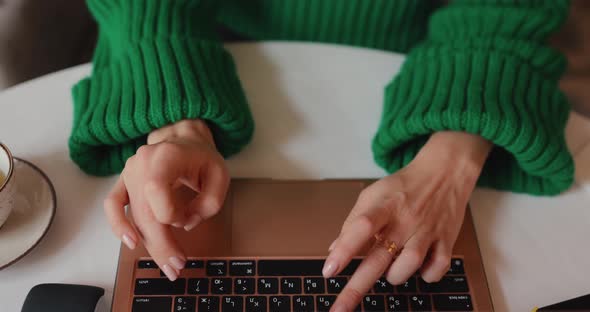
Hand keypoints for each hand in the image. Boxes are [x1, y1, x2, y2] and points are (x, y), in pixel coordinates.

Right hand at [104, 120, 228, 280]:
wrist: (183, 138)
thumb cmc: (202, 157)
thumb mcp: (219, 175)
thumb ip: (209, 203)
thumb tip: (185, 224)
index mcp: (165, 156)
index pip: (157, 193)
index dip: (173, 214)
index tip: (188, 220)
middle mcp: (142, 163)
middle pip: (145, 213)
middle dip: (161, 245)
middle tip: (177, 268)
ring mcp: (130, 172)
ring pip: (133, 216)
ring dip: (149, 244)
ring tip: (167, 265)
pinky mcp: (124, 181)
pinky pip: (112, 205)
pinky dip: (118, 225)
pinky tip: (131, 242)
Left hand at [326, 132, 491, 311]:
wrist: (444, 171)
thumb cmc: (403, 187)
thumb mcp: (373, 195)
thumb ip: (352, 222)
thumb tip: (332, 250)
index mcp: (383, 206)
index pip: (360, 227)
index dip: (343, 250)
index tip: (328, 271)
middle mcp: (404, 220)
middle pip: (379, 257)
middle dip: (357, 288)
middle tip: (339, 310)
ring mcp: (426, 231)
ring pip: (408, 266)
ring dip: (394, 276)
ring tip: (390, 269)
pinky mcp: (446, 240)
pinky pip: (437, 268)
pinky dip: (427, 275)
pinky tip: (419, 269)